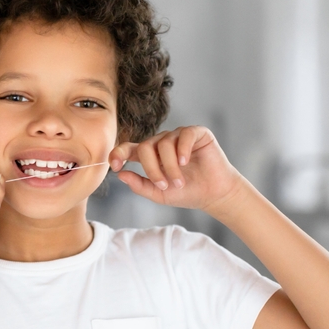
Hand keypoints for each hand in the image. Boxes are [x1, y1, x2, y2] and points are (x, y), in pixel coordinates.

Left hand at [109, 126, 243, 213]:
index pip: (127, 148)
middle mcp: (161, 143)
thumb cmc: (187, 193)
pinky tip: (185, 162)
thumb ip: (139, 185)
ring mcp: (178, 136)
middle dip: (152, 169)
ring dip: (170, 166)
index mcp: (149, 156)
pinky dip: (182, 149)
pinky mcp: (196, 133)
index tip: (115, 166)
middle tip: (164, 185)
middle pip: (145, 147)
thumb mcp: (159, 194)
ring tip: (180, 181)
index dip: (118, 153)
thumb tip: (120, 175)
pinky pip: (184, 134)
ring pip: (164, 143)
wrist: (214, 194)